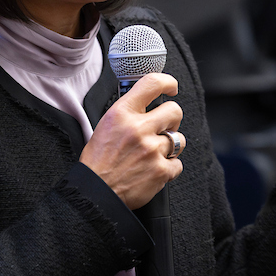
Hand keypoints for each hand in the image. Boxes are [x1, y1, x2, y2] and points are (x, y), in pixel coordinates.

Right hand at [81, 73, 185, 209]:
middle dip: (172, 119)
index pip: (152, 84)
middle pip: (175, 111)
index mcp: (122, 114)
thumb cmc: (98, 162)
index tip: (171, 87)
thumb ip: (127, 113)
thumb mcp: (105, 126)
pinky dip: (168, 168)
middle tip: (163, 127)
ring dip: (169, 146)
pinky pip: (177, 164)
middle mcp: (138, 129)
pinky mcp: (161, 171)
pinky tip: (153, 169)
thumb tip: (145, 102)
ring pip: (179, 139)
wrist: (96, 193)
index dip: (167, 82)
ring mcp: (152, 150)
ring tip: (153, 153)